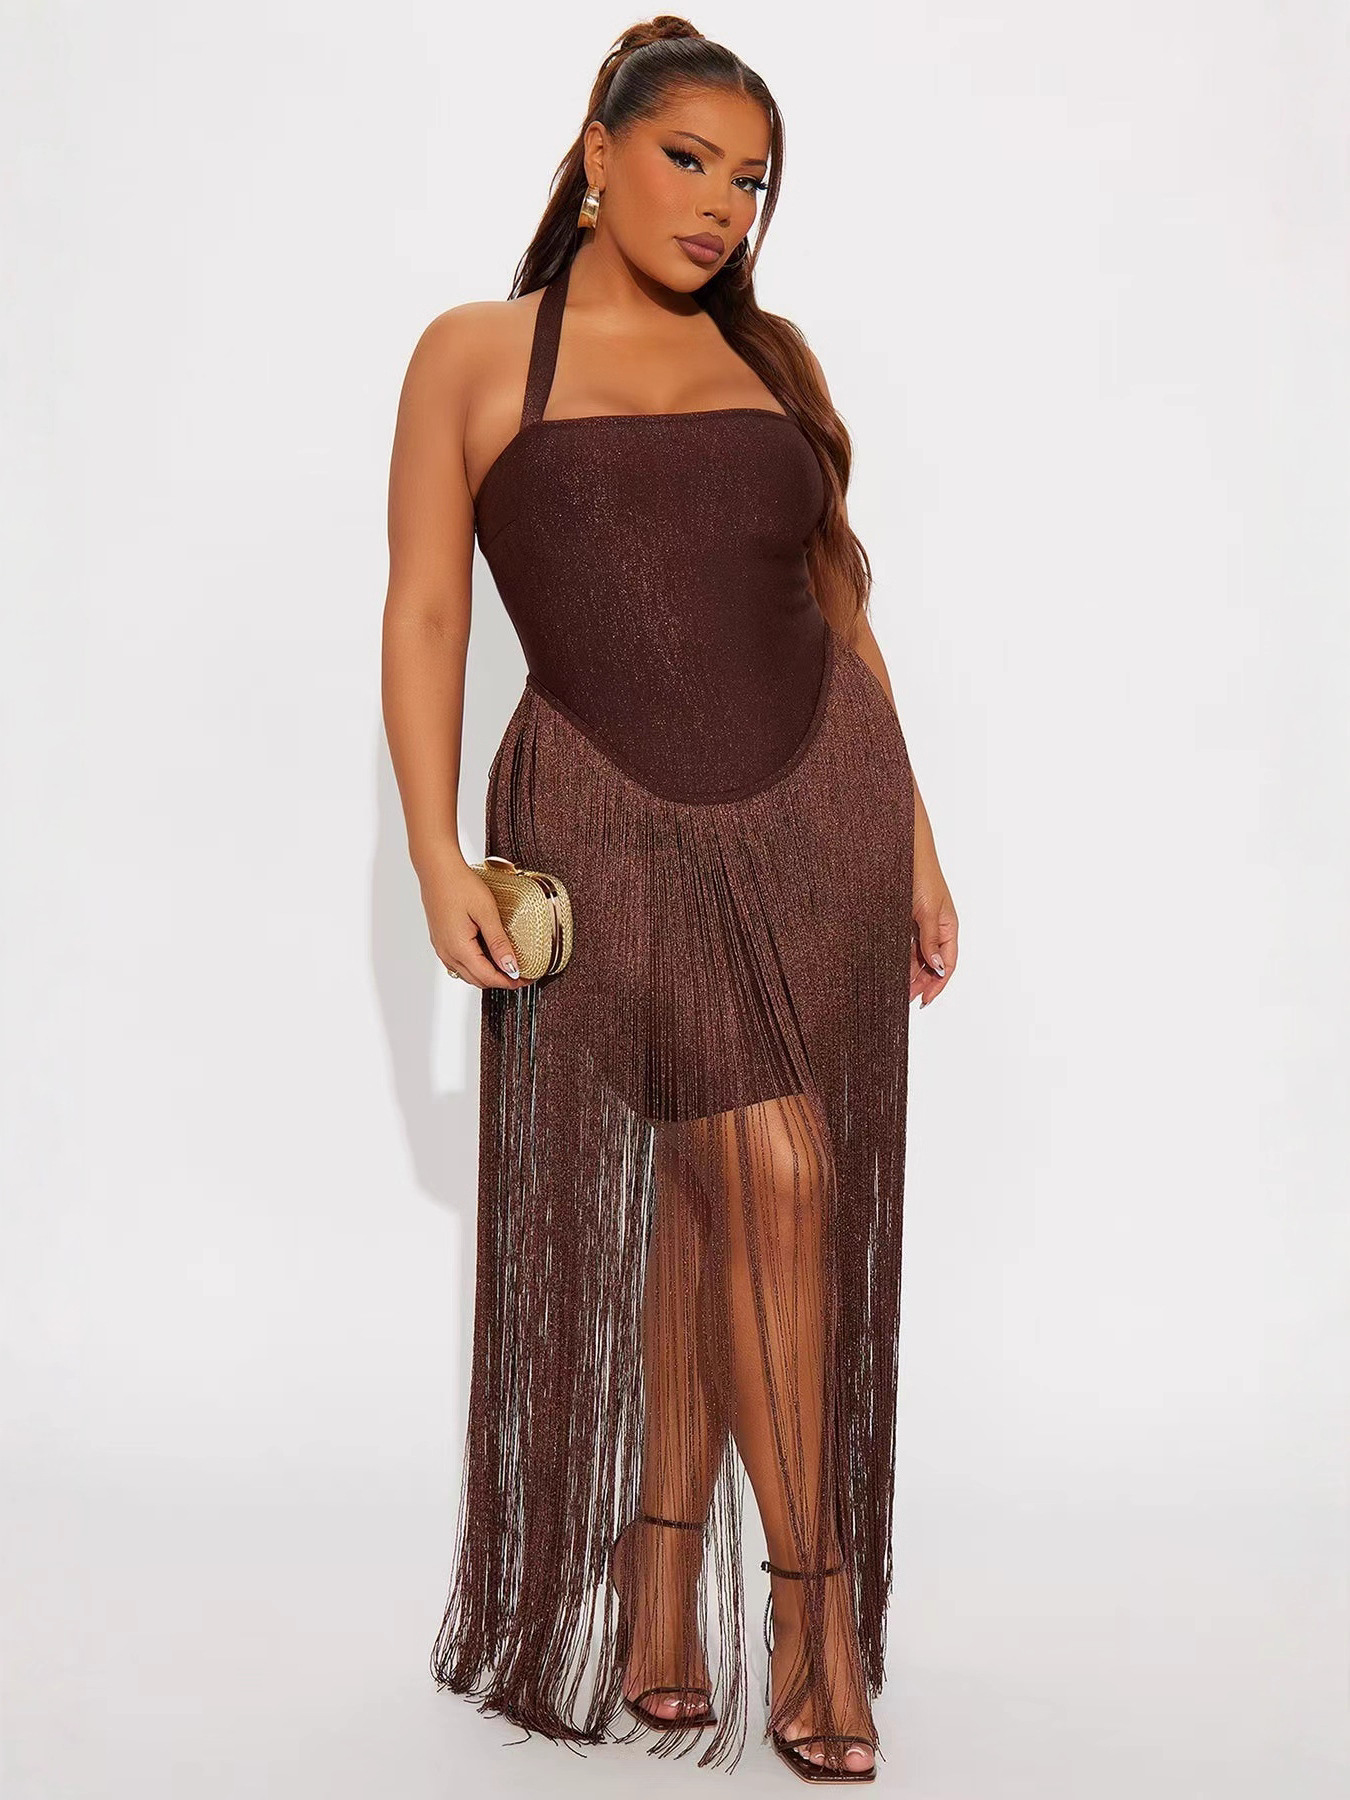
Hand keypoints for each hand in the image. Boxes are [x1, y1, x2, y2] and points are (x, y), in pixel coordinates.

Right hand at [418, 853, 532, 989]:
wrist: (437, 870)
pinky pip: (459, 963)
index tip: (526, 978)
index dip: (509, 981)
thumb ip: (498, 942)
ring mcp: (442, 948)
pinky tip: (488, 956)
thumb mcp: (486, 912)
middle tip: (521, 973)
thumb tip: (511, 966)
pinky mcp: (441, 941)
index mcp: (459, 948)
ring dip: (488, 975)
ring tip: (508, 966)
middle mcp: (447, 953)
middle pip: (478, 980)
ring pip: (468, 974)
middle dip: (501, 980)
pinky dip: (476, 966)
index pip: (488, 977)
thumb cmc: (459, 885)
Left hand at [910, 843, 956, 1008]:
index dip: (938, 984)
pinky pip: (907, 944)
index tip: (925, 1000)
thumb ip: (931, 941)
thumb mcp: (927, 911)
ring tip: (897, 988)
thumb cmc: (922, 876)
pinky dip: (901, 957)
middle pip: (932, 963)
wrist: (903, 851)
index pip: (948, 963)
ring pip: (918, 955)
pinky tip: (892, 967)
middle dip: (921, 982)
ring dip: (910, 972)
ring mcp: (922, 923)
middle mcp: (937, 928)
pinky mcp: (907, 918)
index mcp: (948, 927)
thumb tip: (938, 968)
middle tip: (905, 999)